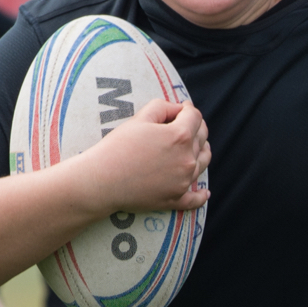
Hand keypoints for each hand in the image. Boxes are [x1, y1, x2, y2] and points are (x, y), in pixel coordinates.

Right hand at [75, 99, 210, 214]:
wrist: (102, 181)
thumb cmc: (118, 147)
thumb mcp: (139, 118)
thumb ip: (163, 107)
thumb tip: (179, 110)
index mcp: (180, 136)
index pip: (195, 117)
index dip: (189, 109)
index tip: (184, 107)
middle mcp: (187, 159)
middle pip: (202, 139)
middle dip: (197, 128)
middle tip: (190, 125)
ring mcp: (184, 181)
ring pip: (202, 164)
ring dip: (202, 153)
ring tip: (200, 149)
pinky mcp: (175, 199)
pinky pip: (195, 199)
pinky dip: (201, 196)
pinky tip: (205, 193)